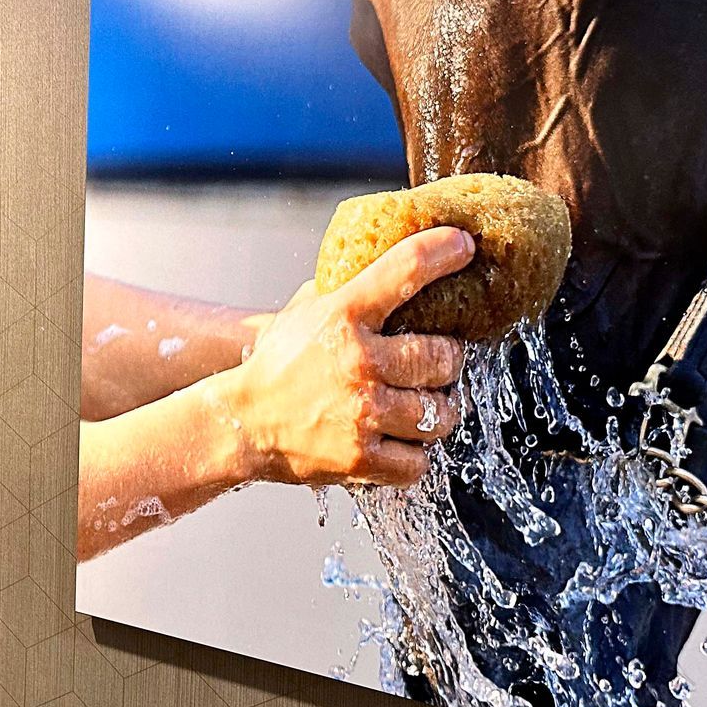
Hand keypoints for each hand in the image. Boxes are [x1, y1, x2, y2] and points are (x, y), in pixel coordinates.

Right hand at [212, 227, 473, 486]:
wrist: (242, 423)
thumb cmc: (280, 364)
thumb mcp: (305, 311)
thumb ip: (347, 288)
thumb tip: (389, 261)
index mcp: (343, 315)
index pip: (405, 270)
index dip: (443, 252)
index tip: (463, 246)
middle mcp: (358, 363)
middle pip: (443, 356)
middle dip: (448, 360)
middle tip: (439, 362)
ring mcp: (363, 414)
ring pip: (439, 413)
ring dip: (436, 410)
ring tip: (420, 405)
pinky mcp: (362, 460)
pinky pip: (419, 461)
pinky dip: (415, 454)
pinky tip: (401, 441)